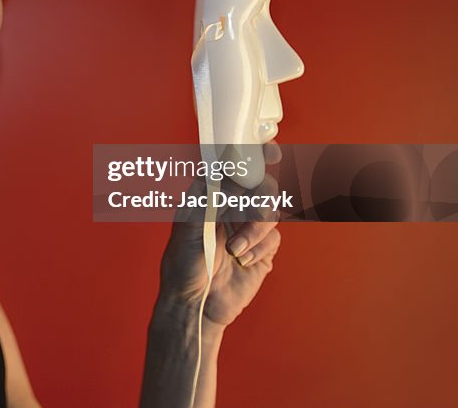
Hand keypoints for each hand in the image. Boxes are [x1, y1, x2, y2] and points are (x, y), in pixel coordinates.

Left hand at [157, 142, 282, 326]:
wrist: (196, 306)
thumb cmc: (182, 267)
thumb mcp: (187, 231)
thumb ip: (205, 202)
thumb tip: (215, 172)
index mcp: (210, 197)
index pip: (234, 167)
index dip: (254, 154)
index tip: (270, 151)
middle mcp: (231, 208)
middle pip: (261, 185)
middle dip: (261, 197)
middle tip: (255, 209)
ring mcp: (248, 228)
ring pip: (270, 212)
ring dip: (255, 231)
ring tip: (235, 250)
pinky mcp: (262, 249)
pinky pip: (274, 238)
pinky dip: (259, 249)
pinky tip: (242, 261)